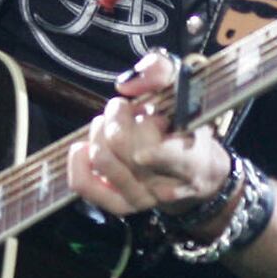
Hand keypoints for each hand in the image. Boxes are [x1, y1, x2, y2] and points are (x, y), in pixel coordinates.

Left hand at [66, 49, 231, 220]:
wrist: (198, 173)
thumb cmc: (188, 125)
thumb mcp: (187, 90)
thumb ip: (162, 72)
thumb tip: (125, 84)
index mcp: (196, 158)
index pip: (178, 160)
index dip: (161, 152)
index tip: (151, 134)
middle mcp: (169, 184)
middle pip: (125, 144)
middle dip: (120, 115)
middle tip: (133, 110)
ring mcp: (144, 198)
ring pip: (102, 158)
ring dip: (102, 131)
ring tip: (117, 126)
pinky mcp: (121, 205)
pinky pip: (85, 184)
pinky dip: (78, 161)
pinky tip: (85, 146)